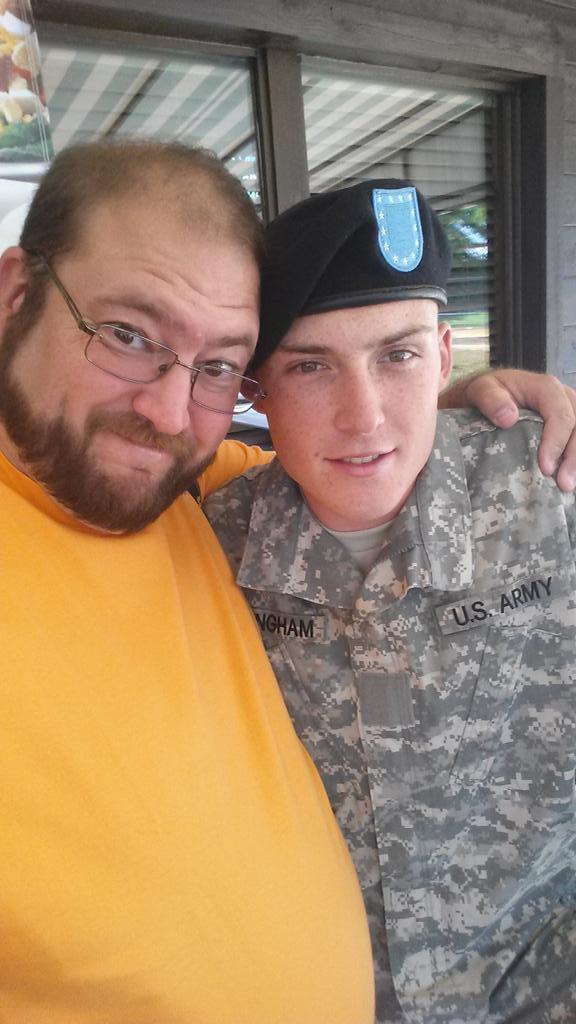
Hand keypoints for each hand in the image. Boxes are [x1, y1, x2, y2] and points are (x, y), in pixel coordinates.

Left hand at [439, 369, 575, 490]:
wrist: (485, 396)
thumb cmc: (484, 393)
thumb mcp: (480, 390)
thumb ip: (490, 400)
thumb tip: (508, 418)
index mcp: (545, 388)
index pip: (560, 414)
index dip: (556, 441)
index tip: (546, 467)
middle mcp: (563, 398)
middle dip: (573, 457)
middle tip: (563, 484)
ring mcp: (568, 412)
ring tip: (567, 486)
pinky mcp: (565, 428)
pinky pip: (574, 440)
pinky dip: (573, 459)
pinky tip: (569, 477)